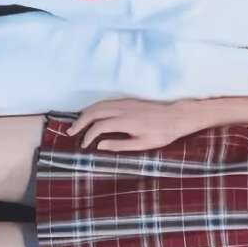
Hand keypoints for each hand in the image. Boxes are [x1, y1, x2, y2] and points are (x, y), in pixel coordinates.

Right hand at [66, 97, 196, 152]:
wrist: (177, 116)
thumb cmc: (162, 133)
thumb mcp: (142, 145)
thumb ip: (119, 145)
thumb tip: (100, 146)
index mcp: (125, 121)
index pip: (99, 127)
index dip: (88, 136)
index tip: (84, 145)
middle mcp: (122, 109)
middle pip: (93, 112)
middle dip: (80, 122)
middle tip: (70, 133)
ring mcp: (125, 102)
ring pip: (98, 105)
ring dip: (85, 114)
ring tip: (77, 125)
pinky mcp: (128, 100)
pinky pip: (105, 102)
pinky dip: (94, 108)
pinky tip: (91, 116)